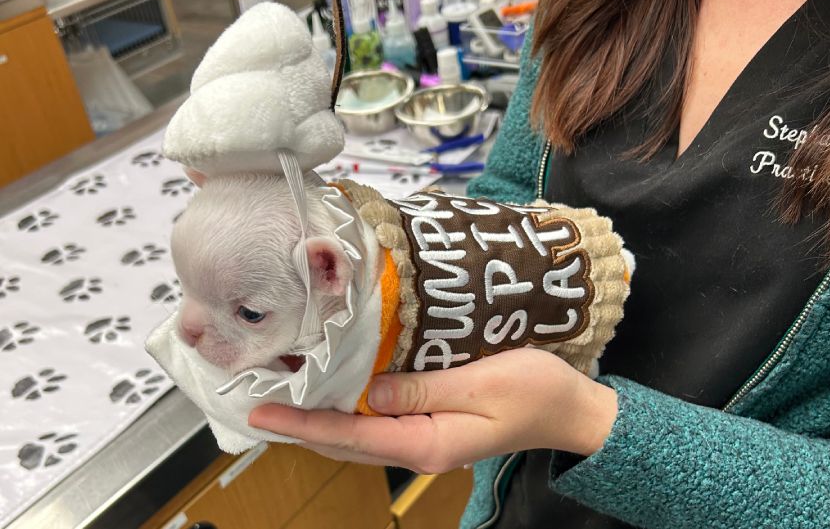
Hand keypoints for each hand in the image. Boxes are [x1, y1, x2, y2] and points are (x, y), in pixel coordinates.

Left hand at [248, 348, 617, 473]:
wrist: (569, 409)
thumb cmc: (534, 390)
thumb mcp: (482, 383)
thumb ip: (424, 390)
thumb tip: (369, 394)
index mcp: (427, 441)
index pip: (350, 435)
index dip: (303, 425)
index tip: (261, 415)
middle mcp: (419, 447)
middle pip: (346, 443)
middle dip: (300, 427)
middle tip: (258, 405)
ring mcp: (426, 440)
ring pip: (358, 436)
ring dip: (320, 421)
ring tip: (285, 400)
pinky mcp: (433, 425)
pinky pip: (378, 424)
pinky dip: (348, 412)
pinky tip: (337, 393)